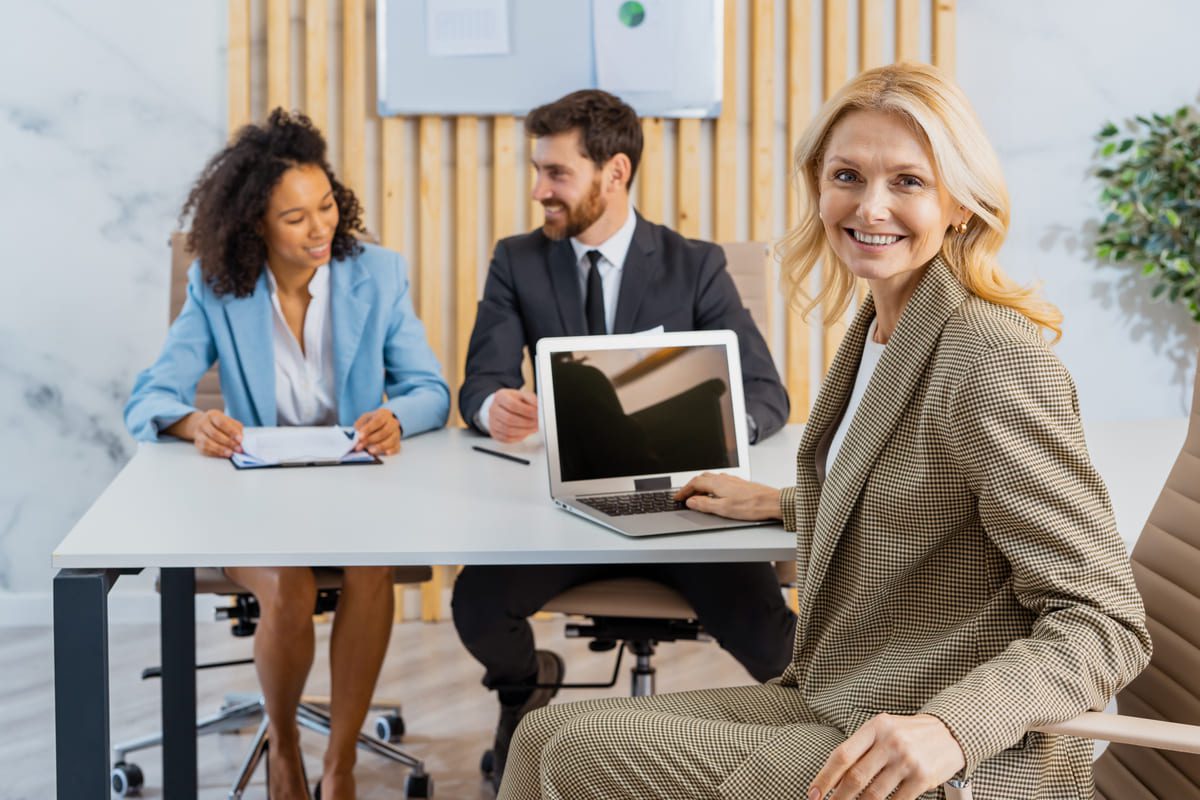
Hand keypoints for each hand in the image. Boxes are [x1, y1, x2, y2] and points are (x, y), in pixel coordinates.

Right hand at [178, 410, 243, 457]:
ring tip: (230, 453)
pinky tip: (223, 454)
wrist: (203, 424)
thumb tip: (240, 440)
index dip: (231, 432)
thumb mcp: (229, 421)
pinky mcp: (197, 442)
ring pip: (207, 442)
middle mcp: (203, 423)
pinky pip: (204, 449)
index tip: (240, 439)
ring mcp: (198, 433)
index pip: (222, 423)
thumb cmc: (220, 423)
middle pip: (214, 433)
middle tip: (238, 448)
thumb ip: (236, 429)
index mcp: (213, 415)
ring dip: (220, 449)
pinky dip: (215, 453)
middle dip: (228, 442)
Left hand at [353, 408, 401, 455]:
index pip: (377, 421)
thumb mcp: (366, 417)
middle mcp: (393, 423)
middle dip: (371, 440)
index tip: (360, 436)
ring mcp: (397, 433)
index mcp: (384, 415)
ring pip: (391, 440)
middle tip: (360, 446)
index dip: (368, 429)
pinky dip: (392, 450)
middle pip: (384, 432)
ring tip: (370, 451)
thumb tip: (356, 433)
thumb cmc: (375, 420)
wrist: (388, 421)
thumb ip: (360, 424)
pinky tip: (386, 453)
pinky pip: (397, 447)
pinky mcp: (398, 442)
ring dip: (380, 447)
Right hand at [490, 389, 538, 442]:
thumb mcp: (524, 396)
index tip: (537, 414)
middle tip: (537, 423)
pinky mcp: (494, 433)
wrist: (504, 407)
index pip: (512, 405)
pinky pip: (507, 438)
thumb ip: (531, 400)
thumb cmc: (515, 401)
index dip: (526, 411)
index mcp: (500, 396)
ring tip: (533, 428)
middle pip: (509, 419)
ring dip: (524, 431)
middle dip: (526, 423)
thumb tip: (538, 409)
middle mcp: (493, 409)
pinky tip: (526, 432)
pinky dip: (519, 437)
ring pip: (508, 430)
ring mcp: (492, 422)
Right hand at [673, 472, 780, 520]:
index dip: (683, 490)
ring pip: (711, 479)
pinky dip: (712, 486)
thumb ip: (705, 504)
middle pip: (702, 478)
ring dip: (701, 485)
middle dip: (691, 486)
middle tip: (684, 496)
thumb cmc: (752, 506)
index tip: (677, 497)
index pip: (694, 483)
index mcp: (717, 483)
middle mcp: (724, 478)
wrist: (772, 502)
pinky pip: (720, 481)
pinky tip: (716, 494)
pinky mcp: (740, 484)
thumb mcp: (723, 509)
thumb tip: (691, 501)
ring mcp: (732, 480)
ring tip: (697, 495)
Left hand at [809, 713, 965, 799]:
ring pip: (874, 794)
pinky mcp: (922, 778)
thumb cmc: (907, 734)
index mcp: (875, 727)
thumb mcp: (883, 730)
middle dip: (838, 798)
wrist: (949, 733)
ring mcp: (907, 761)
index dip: (824, 777)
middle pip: (855, 777)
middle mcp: (891, 742)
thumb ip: (861, 748)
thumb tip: (833, 778)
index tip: (813, 794)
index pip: (842, 755)